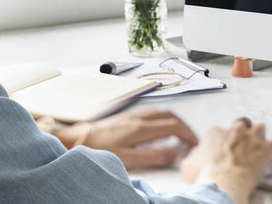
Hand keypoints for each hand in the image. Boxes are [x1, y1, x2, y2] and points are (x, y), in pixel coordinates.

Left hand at [58, 110, 197, 169]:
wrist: (77, 139)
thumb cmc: (99, 149)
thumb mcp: (127, 159)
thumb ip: (152, 156)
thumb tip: (174, 153)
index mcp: (142, 128)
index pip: (174, 126)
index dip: (187, 134)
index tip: (194, 143)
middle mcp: (140, 118)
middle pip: (171, 116)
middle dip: (185, 126)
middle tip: (191, 138)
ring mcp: (134, 115)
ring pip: (162, 112)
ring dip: (175, 121)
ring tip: (180, 133)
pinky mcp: (127, 117)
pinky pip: (153, 113)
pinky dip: (164, 119)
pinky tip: (160, 127)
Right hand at [180, 119, 271, 203]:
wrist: (223, 184)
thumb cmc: (205, 176)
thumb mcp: (189, 164)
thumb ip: (195, 154)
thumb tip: (197, 153)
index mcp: (216, 132)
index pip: (220, 131)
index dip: (223, 141)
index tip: (224, 151)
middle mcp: (235, 130)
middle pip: (242, 125)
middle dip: (242, 134)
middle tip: (241, 148)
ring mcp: (252, 137)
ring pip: (260, 128)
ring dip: (259, 137)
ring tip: (257, 149)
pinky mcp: (266, 148)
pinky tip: (271, 157)